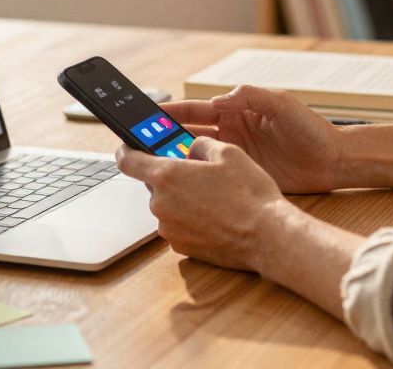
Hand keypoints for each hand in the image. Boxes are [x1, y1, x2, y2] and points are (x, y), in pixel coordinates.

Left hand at [115, 137, 296, 271]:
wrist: (266, 235)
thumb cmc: (249, 193)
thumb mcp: (228, 152)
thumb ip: (200, 145)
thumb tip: (191, 148)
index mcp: (167, 175)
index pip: (128, 161)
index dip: (125, 150)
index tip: (126, 146)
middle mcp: (161, 203)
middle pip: (155, 185)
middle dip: (173, 178)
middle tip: (199, 175)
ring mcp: (169, 228)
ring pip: (168, 206)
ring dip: (183, 200)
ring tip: (215, 199)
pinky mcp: (181, 247)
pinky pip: (178, 226)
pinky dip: (190, 220)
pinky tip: (216, 217)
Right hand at [161, 85, 343, 192]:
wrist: (335, 162)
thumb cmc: (312, 129)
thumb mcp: (282, 105)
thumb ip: (251, 96)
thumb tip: (219, 98)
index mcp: (236, 110)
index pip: (196, 110)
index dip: (171, 112)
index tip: (147, 116)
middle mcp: (231, 132)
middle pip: (188, 133)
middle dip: (163, 137)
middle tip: (140, 143)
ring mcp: (235, 155)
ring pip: (195, 156)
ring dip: (175, 158)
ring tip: (152, 164)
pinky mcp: (242, 175)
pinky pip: (212, 176)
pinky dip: (194, 179)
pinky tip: (180, 184)